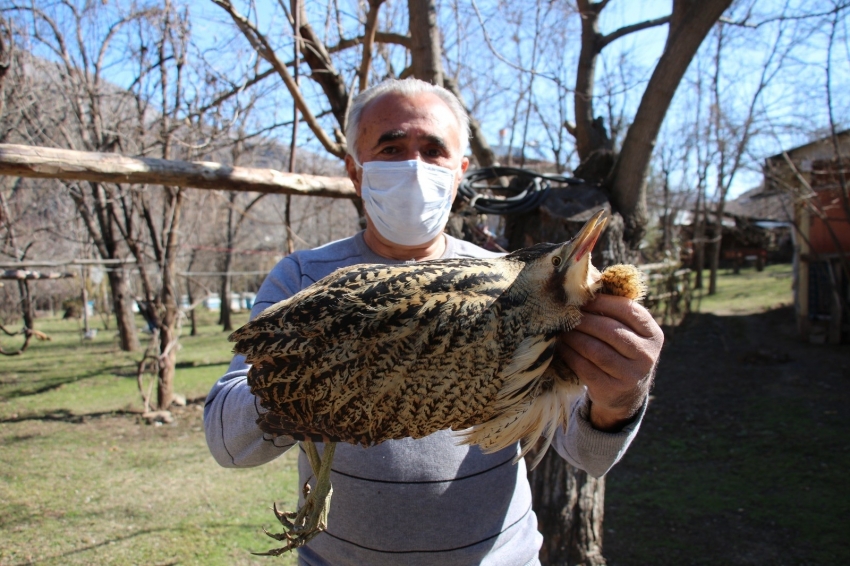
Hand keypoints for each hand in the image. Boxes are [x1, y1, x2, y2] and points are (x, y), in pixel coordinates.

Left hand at [559, 294, 663, 431]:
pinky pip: (585, 368)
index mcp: (653, 333)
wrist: (626, 393)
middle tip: (566, 313)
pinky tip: (562, 346)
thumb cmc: (621, 350)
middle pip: (610, 331)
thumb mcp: (629, 331)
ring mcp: (631, 374)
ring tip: (561, 329)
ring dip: (574, 337)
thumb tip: (586, 279)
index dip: (602, 301)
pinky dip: (570, 355)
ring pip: (596, 350)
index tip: (582, 297)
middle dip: (584, 320)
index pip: (628, 310)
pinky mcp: (613, 390)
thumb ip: (615, 310)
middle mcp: (647, 354)